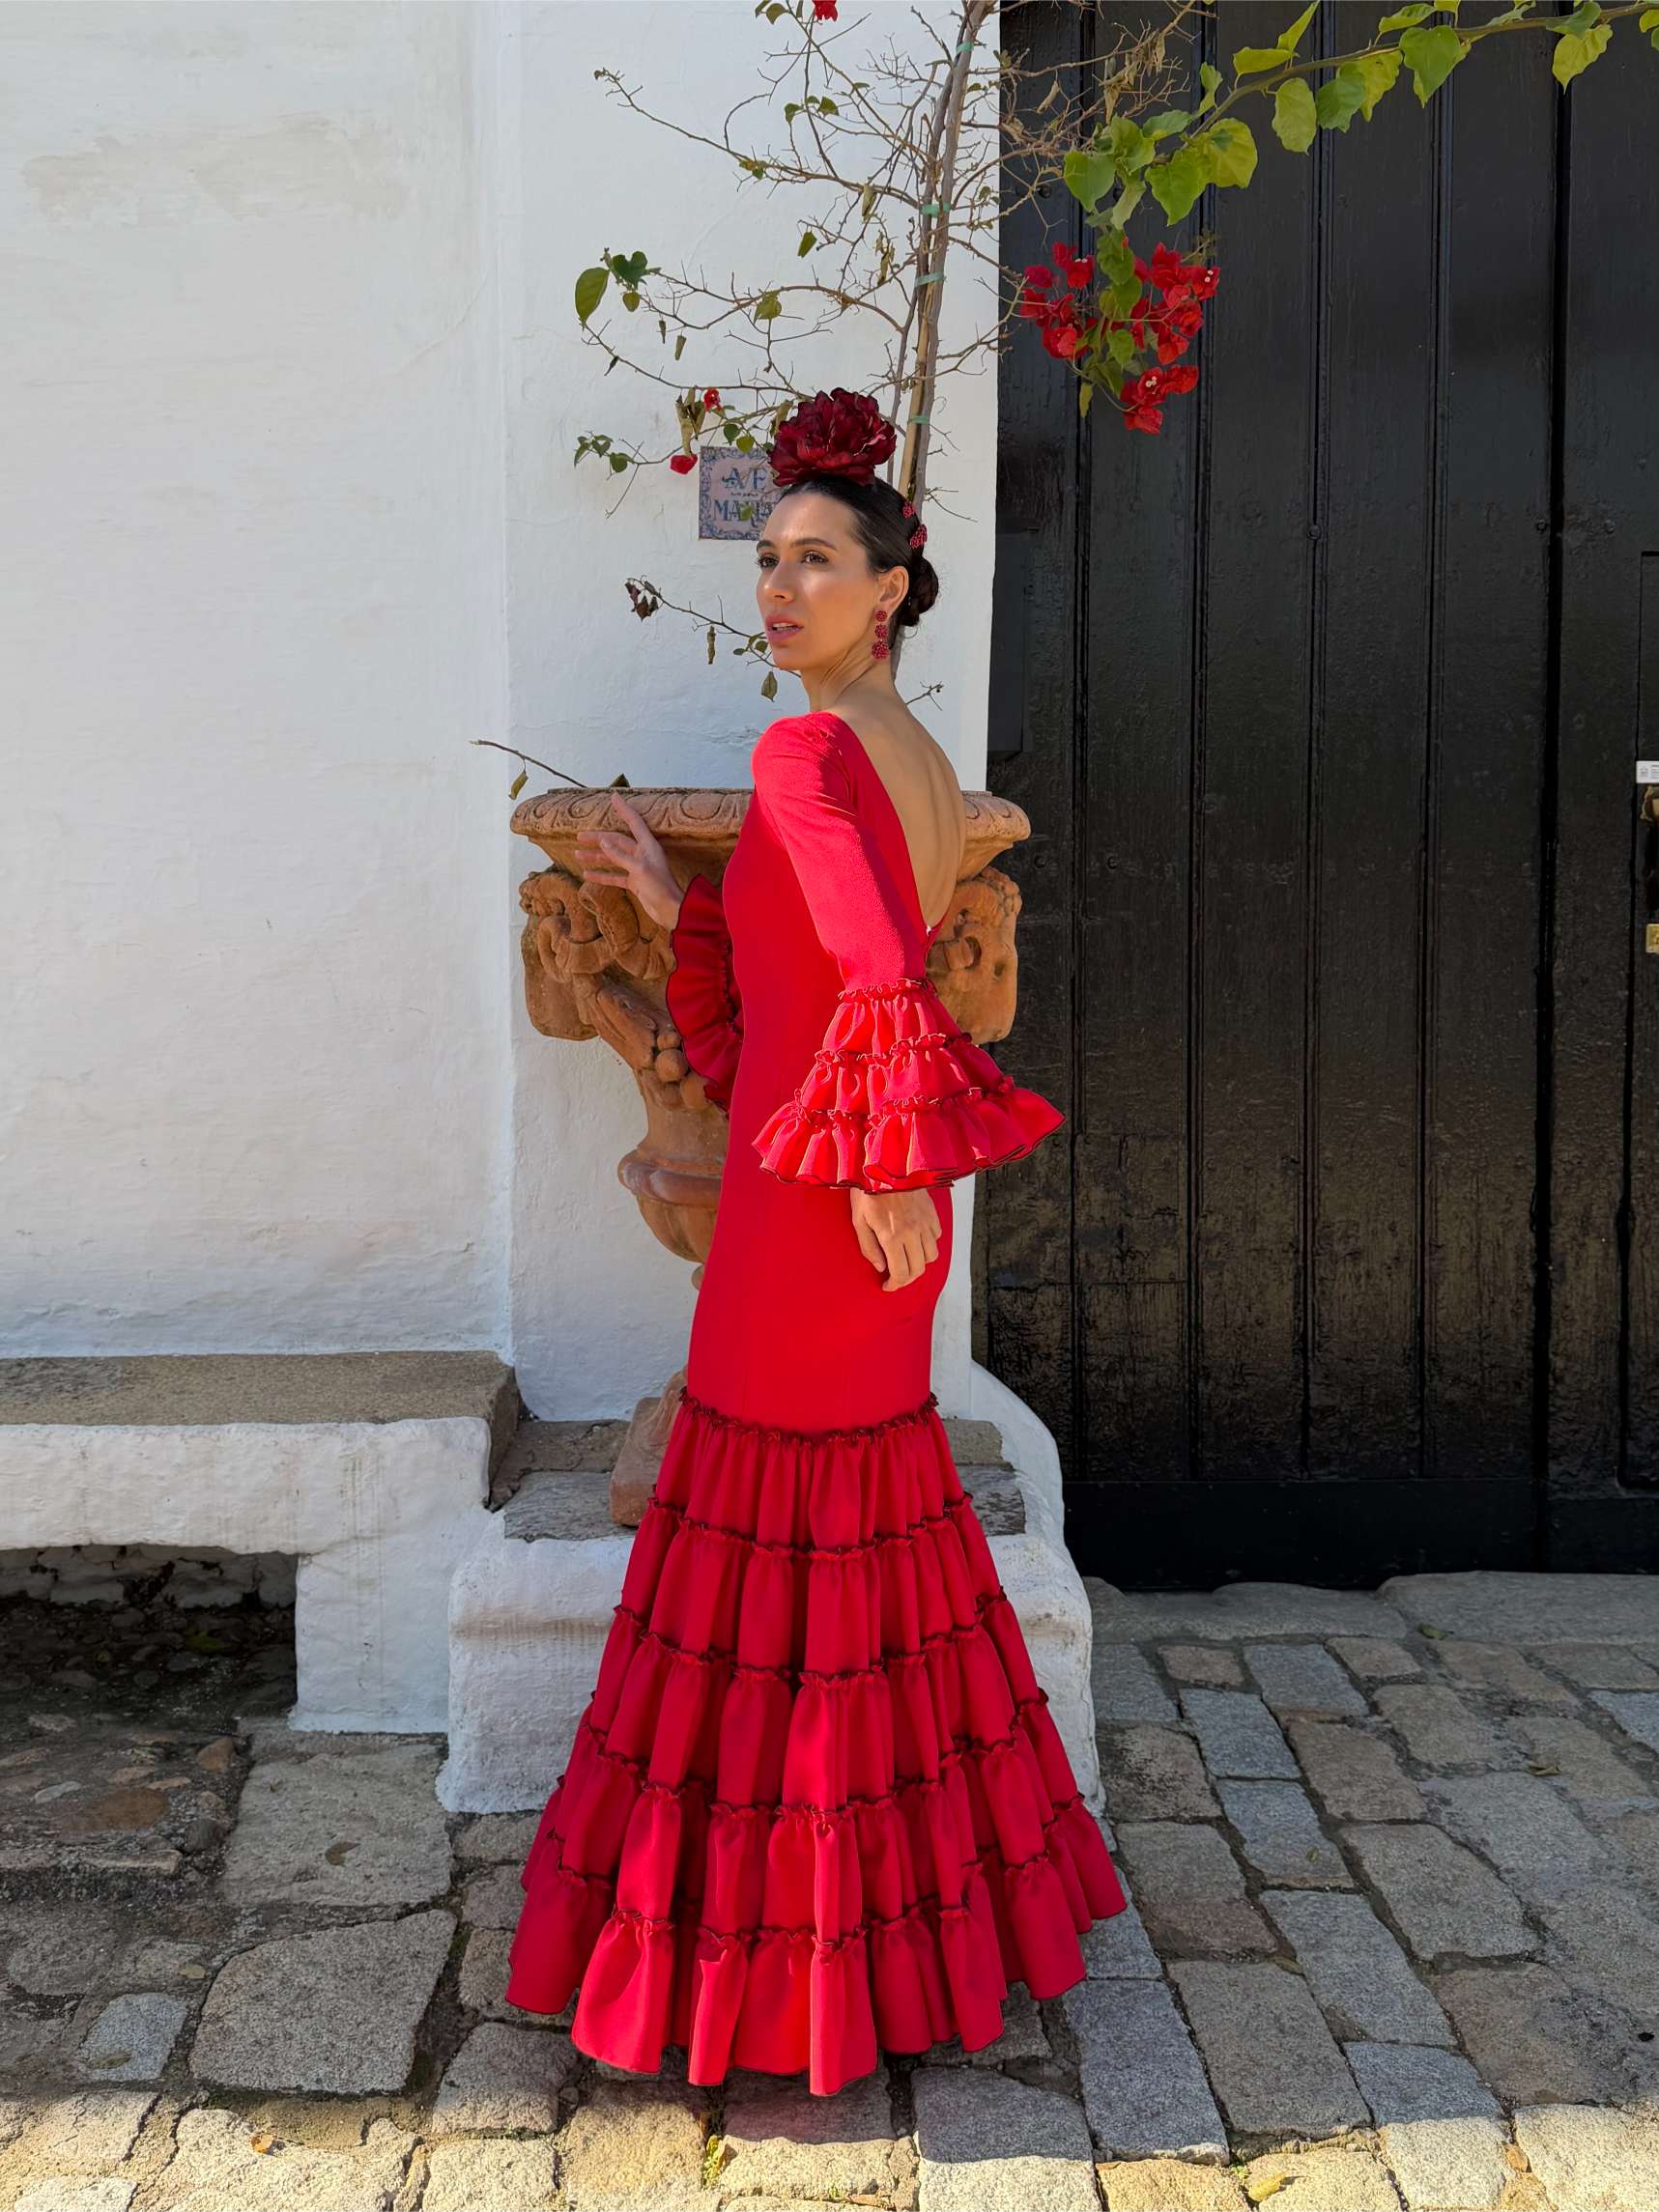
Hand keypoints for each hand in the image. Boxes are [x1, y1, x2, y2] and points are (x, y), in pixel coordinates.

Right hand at [571, 793, 682, 929]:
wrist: (670, 911)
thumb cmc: (660, 889)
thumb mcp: (639, 869)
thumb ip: (620, 855)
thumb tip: (603, 841)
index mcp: (648, 846)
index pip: (634, 822)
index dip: (623, 809)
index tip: (613, 797)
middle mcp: (642, 854)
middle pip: (617, 841)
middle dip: (598, 839)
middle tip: (579, 837)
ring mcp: (637, 868)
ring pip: (613, 858)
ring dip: (596, 857)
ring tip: (578, 855)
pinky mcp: (635, 882)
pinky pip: (615, 876)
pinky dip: (601, 875)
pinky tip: (588, 874)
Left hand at [851, 1185, 942, 1290]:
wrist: (886, 1163)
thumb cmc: (866, 1192)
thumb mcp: (858, 1221)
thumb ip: (869, 1248)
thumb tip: (881, 1267)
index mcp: (892, 1237)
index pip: (901, 1273)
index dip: (895, 1285)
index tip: (887, 1286)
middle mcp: (912, 1233)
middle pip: (918, 1269)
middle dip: (906, 1278)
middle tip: (895, 1277)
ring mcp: (924, 1223)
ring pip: (931, 1256)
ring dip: (919, 1263)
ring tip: (906, 1259)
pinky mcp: (931, 1213)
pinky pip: (936, 1237)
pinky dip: (928, 1244)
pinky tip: (915, 1240)